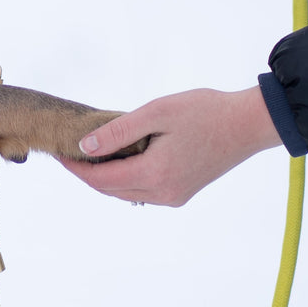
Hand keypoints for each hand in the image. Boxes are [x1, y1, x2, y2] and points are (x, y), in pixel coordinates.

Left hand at [60, 87, 281, 206]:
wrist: (248, 124)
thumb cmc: (206, 111)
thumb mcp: (157, 113)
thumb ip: (118, 131)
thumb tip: (84, 147)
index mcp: (155, 175)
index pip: (101, 180)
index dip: (76, 169)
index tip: (58, 153)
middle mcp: (164, 193)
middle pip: (111, 190)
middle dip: (87, 173)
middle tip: (69, 152)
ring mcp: (175, 195)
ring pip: (126, 192)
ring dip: (106, 177)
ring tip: (90, 153)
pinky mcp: (183, 192)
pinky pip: (143, 190)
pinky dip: (126, 178)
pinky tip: (121, 158)